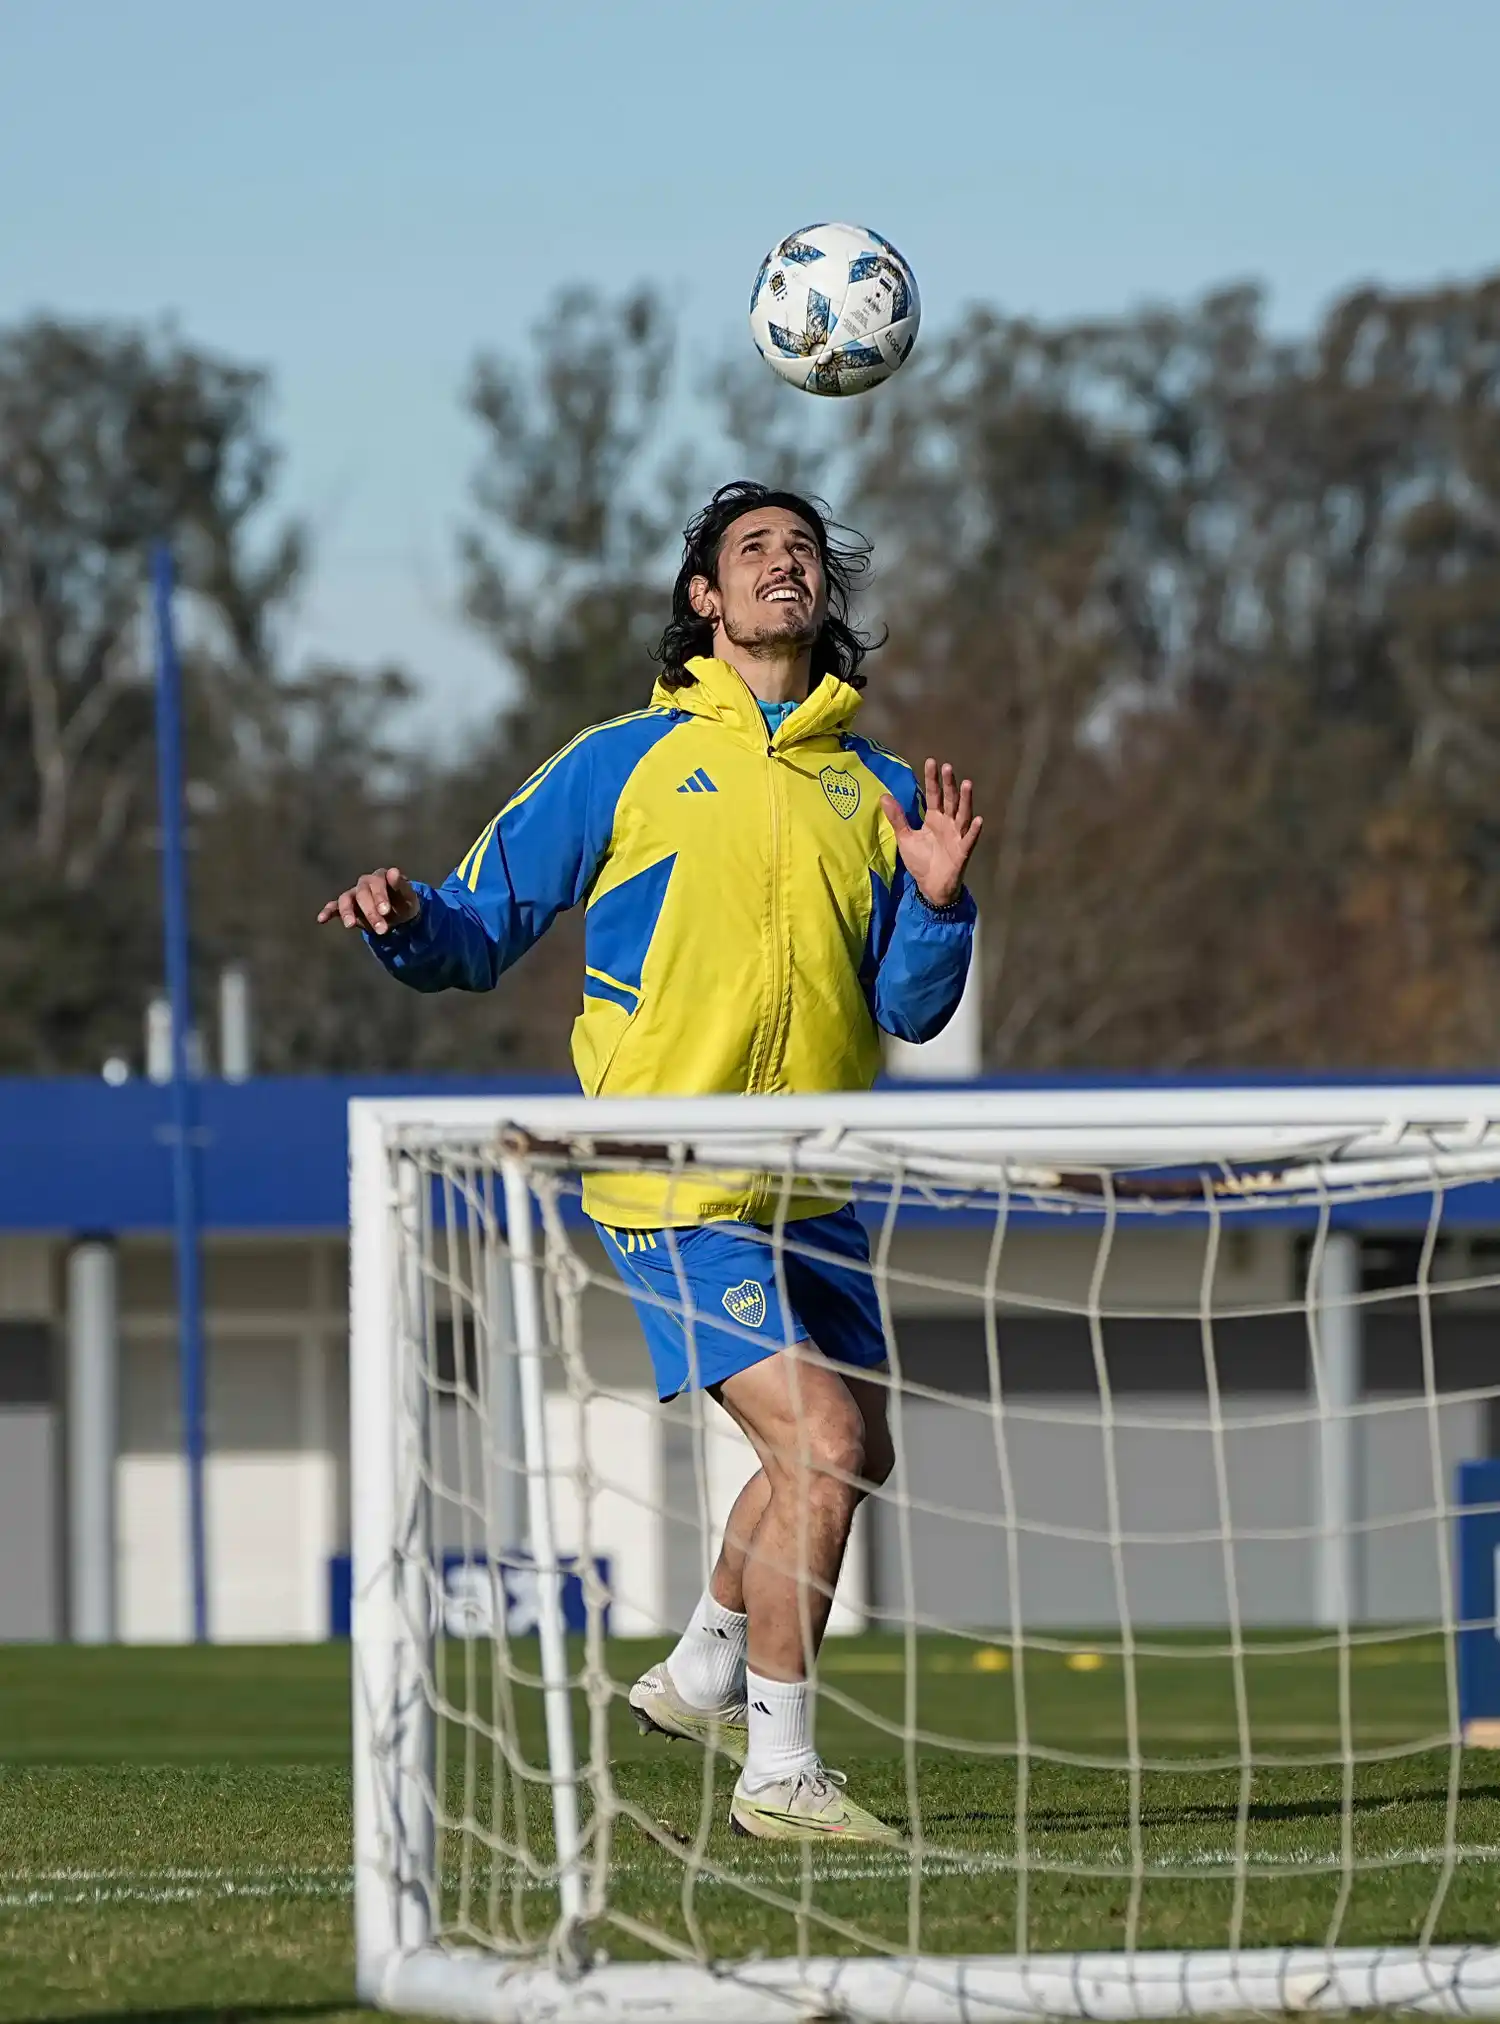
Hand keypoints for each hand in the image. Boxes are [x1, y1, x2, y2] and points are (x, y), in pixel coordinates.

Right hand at [317, 867, 421, 935]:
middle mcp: (365, 882)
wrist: (399, 914)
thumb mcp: (408, 898)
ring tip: (350, 926)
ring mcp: (354, 893)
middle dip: (370, 912)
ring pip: (346, 899)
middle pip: (362, 894)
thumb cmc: (404, 903)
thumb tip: (394, 871)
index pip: (378, 882)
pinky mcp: (346, 905)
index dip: (380, 896)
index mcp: (381, 876)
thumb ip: (401, 886)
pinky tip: (321, 920)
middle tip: (381, 930)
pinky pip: (334, 906)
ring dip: (348, 912)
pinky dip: (328, 911)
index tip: (385, 911)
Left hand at [880, 760, 982, 909]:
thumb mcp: (905, 838)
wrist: (931, 887)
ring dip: (966, 800)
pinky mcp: (963, 851)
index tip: (931, 762)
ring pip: (962, 814)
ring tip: (967, 784)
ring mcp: (957, 836)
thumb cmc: (921, 861)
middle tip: (947, 767)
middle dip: (949, 784)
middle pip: (949, 800)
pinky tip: (978, 819)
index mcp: (934, 818)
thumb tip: (883, 796)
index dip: (932, 779)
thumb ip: (897, 818)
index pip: (934, 794)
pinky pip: (969, 839)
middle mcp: (948, 823)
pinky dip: (973, 830)